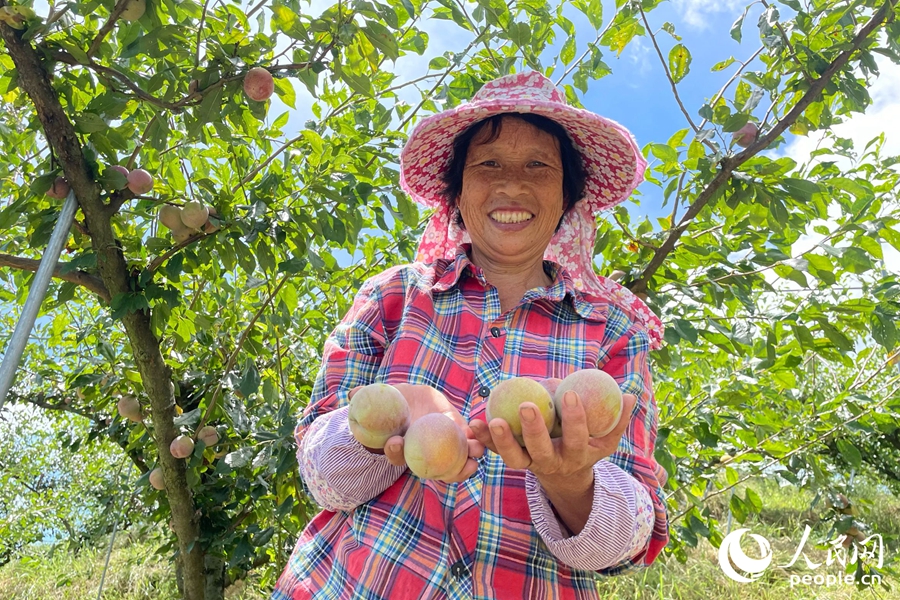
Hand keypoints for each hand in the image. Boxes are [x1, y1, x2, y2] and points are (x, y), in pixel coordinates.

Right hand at [348, 384, 484, 482]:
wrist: (414, 398)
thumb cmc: (394, 402)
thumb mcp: (380, 398)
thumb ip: (366, 398)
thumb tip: (352, 394)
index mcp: (404, 449)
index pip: (398, 456)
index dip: (395, 453)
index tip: (394, 441)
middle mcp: (425, 454)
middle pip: (434, 470)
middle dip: (443, 472)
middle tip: (448, 469)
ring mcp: (444, 446)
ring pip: (457, 462)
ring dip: (466, 463)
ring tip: (473, 456)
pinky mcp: (460, 432)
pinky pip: (471, 442)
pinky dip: (477, 441)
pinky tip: (480, 435)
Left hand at [469, 391, 636, 485]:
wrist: (565, 477)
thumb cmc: (588, 446)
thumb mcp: (607, 439)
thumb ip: (618, 418)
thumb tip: (629, 394)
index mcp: (576, 455)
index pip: (577, 437)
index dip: (575, 419)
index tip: (571, 394)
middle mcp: (551, 463)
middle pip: (541, 450)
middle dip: (534, 430)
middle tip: (526, 405)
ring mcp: (529, 464)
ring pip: (513, 457)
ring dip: (500, 440)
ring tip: (491, 420)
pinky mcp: (512, 460)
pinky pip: (495, 451)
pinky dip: (483, 439)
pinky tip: (473, 422)